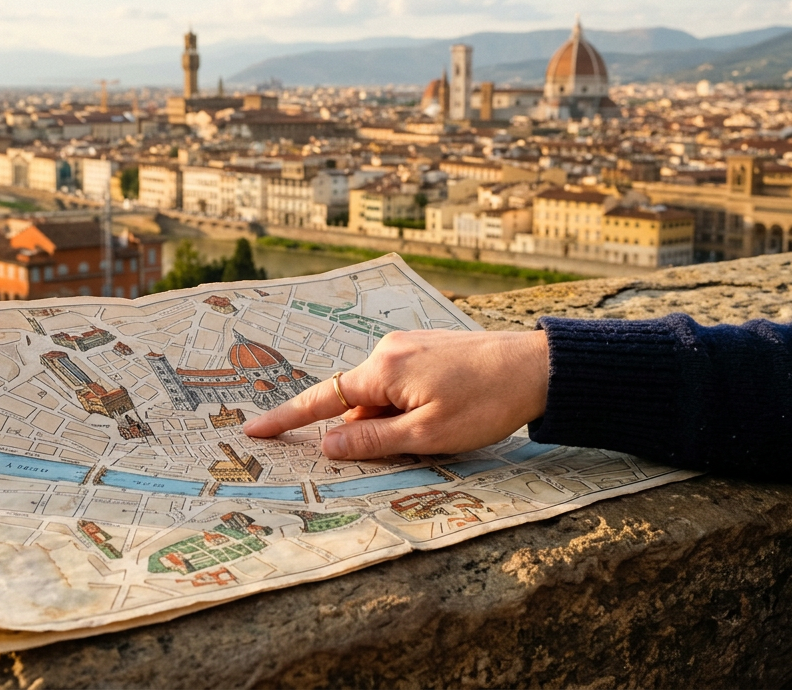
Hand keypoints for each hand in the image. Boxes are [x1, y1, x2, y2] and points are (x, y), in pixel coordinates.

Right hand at [243, 329, 548, 459]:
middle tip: (411, 445)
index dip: (286, 419)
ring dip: (394, 422)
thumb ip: (372, 442)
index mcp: (382, 370)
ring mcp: (409, 346)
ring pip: (381, 396)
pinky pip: (401, 384)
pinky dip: (407, 408)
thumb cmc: (485, 403)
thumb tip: (326, 446)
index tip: (254, 431)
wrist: (537, 366)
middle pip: (356, 402)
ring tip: (444, 427)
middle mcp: (388, 350)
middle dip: (367, 431)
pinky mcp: (428, 348)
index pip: (320, 400)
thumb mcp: (426, 435)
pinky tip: (444, 415)